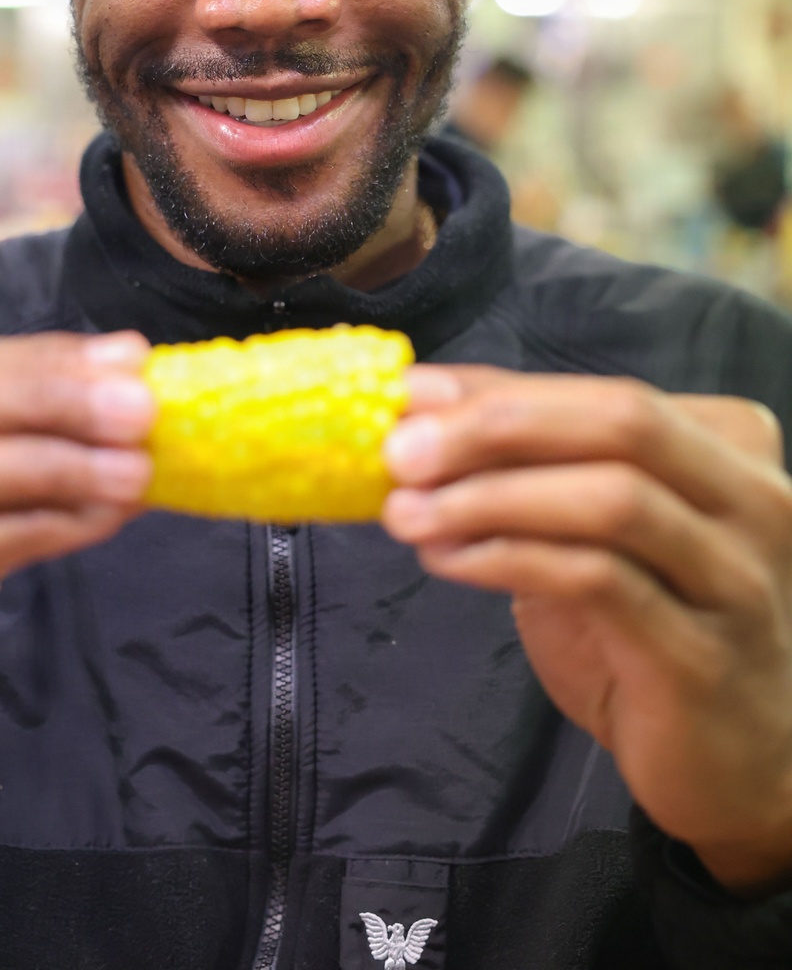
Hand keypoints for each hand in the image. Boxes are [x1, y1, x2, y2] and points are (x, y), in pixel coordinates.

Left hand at [383, 366, 791, 893]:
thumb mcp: (595, 532)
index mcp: (728, 447)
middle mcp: (753, 500)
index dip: (499, 389)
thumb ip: (534, 467)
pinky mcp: (703, 656)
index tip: (409, 394)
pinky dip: (510, 558)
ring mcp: (737, 579)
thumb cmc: (654, 631)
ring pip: (612, 500)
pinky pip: (599, 582)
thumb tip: (423, 407)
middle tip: (402, 450)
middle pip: (622, 422)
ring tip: (408, 512)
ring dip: (491, 497)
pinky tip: (449, 560)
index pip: (604, 392)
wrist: (738, 766)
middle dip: (497, 425)